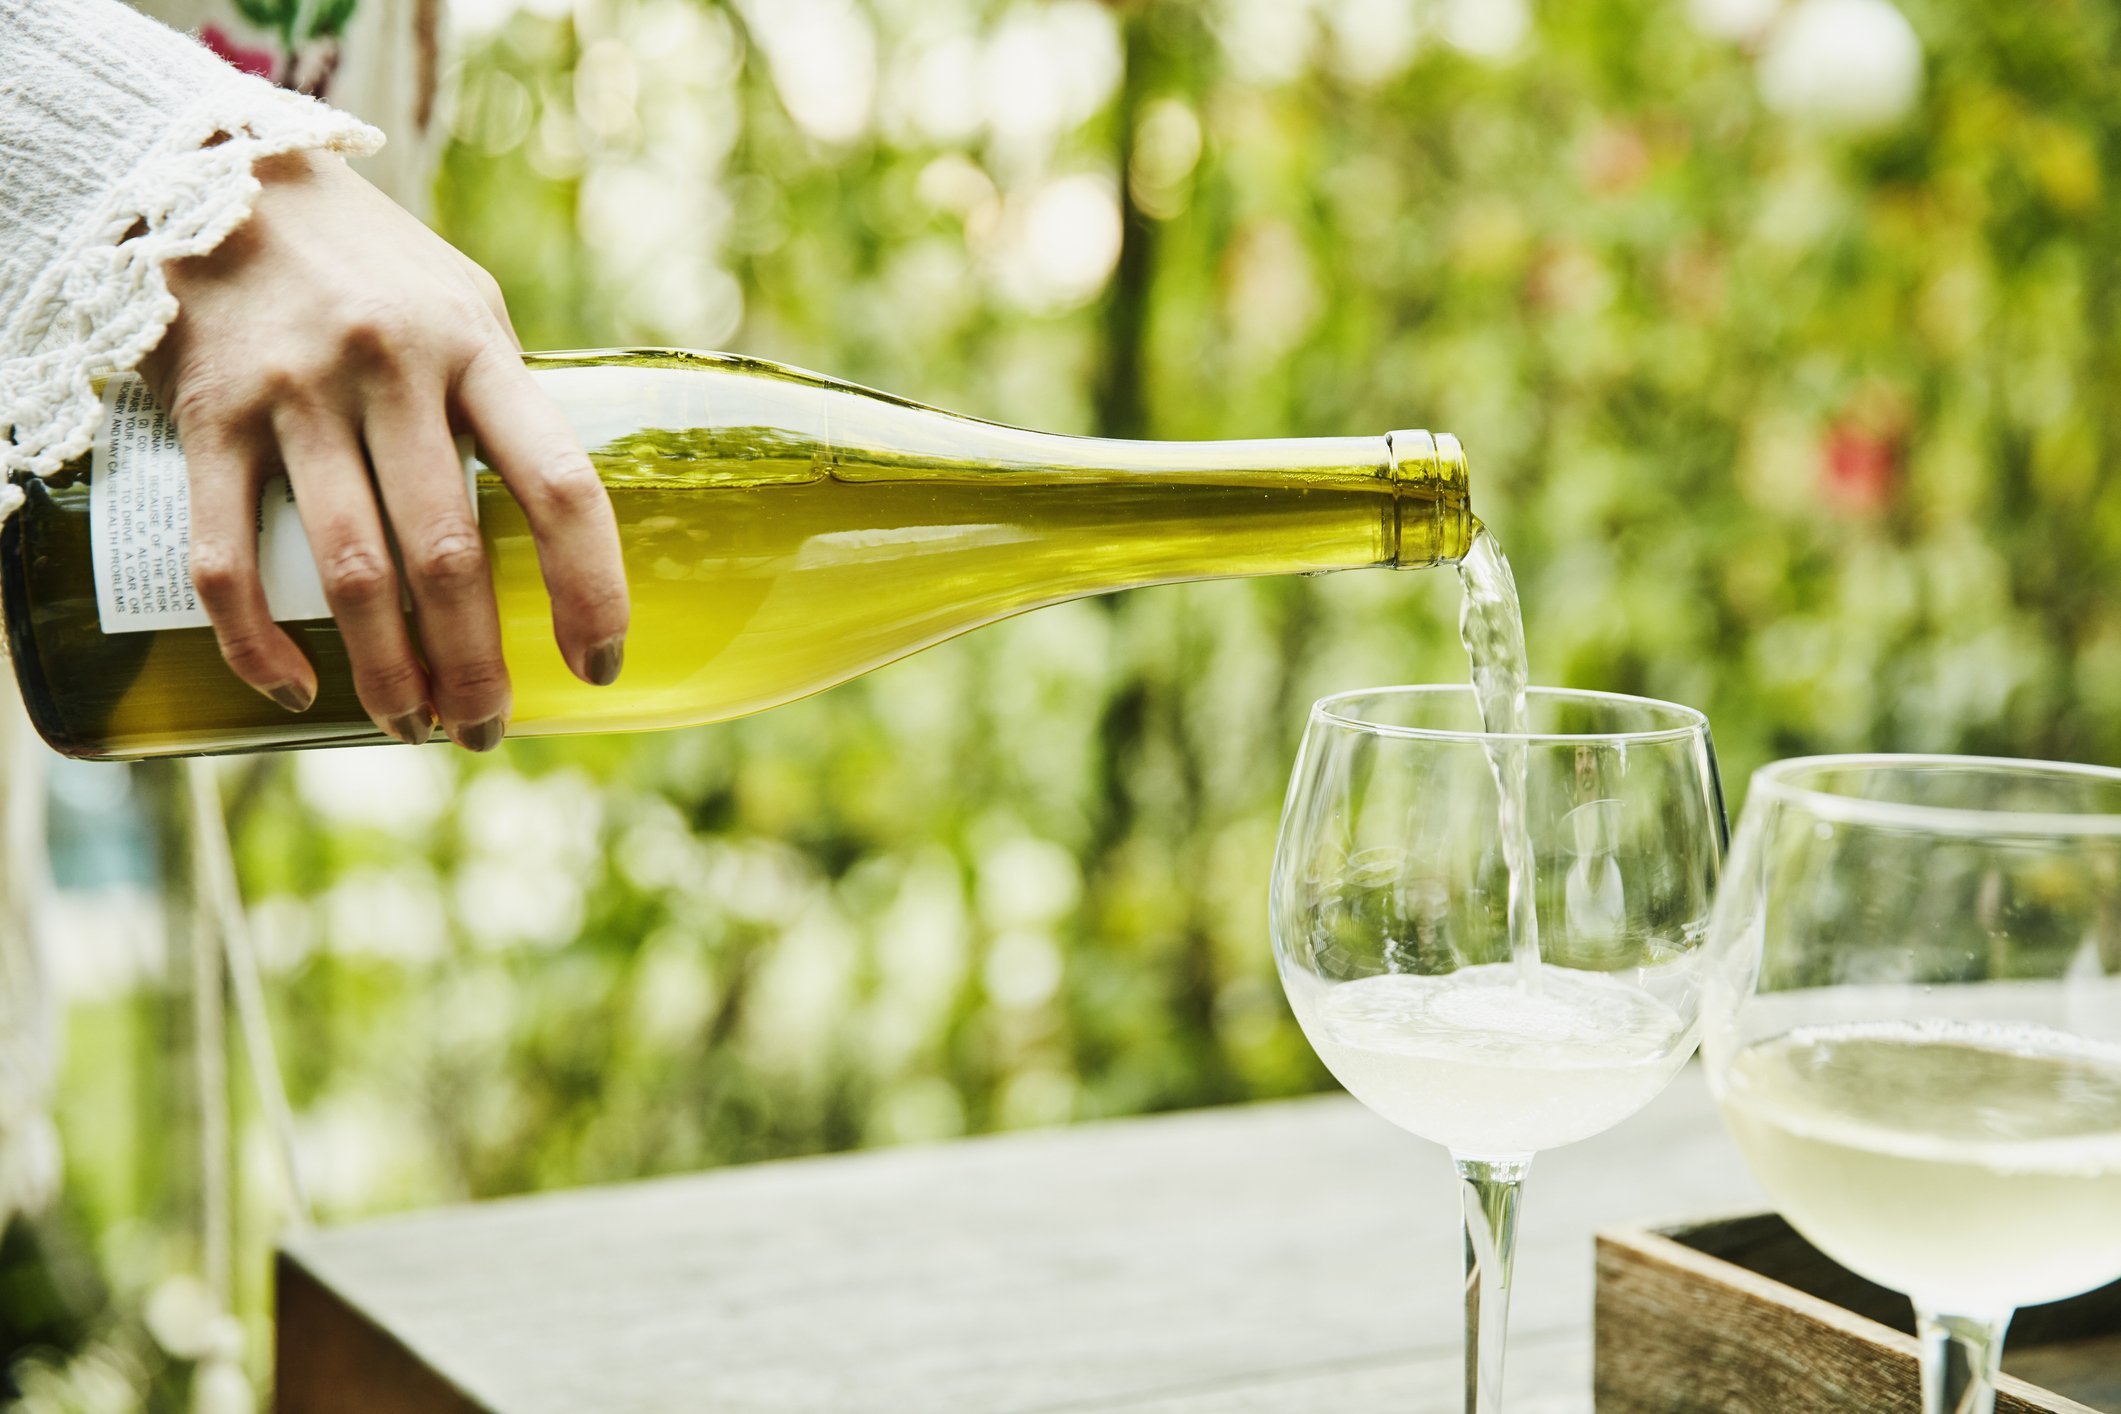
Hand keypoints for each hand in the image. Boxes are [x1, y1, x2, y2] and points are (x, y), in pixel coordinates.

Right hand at [138, 149, 628, 749]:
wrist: (226, 181)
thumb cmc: (376, 268)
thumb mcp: (468, 307)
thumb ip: (509, 402)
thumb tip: (563, 523)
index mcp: (478, 351)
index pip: (560, 486)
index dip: (592, 589)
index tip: (599, 665)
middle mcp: (393, 372)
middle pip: (449, 555)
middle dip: (474, 665)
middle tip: (484, 730)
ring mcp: (296, 396)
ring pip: (349, 570)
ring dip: (386, 671)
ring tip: (410, 729)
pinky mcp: (208, 417)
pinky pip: (227, 557)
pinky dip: (258, 639)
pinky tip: (295, 685)